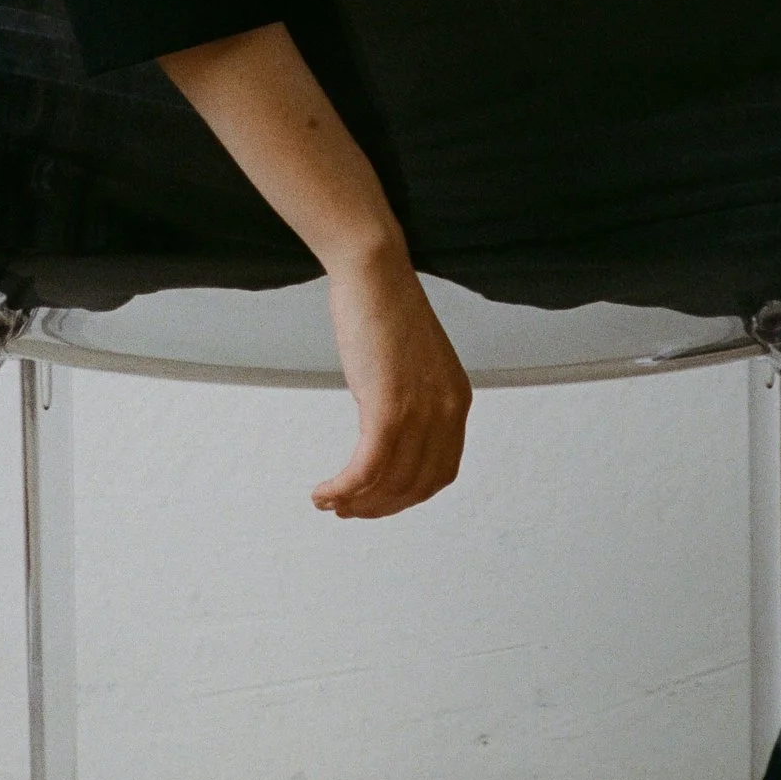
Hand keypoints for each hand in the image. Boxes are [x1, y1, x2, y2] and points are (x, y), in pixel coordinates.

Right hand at [314, 238, 472, 518]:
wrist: (374, 269)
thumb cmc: (384, 306)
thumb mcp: (412, 362)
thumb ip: (411, 398)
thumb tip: (387, 428)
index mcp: (456, 400)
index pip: (440, 472)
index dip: (406, 496)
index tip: (376, 501)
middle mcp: (446, 410)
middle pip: (416, 485)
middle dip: (379, 506)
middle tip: (347, 510)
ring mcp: (419, 410)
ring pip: (390, 481)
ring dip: (357, 502)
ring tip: (329, 503)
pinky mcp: (388, 405)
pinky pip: (367, 467)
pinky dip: (344, 489)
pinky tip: (324, 493)